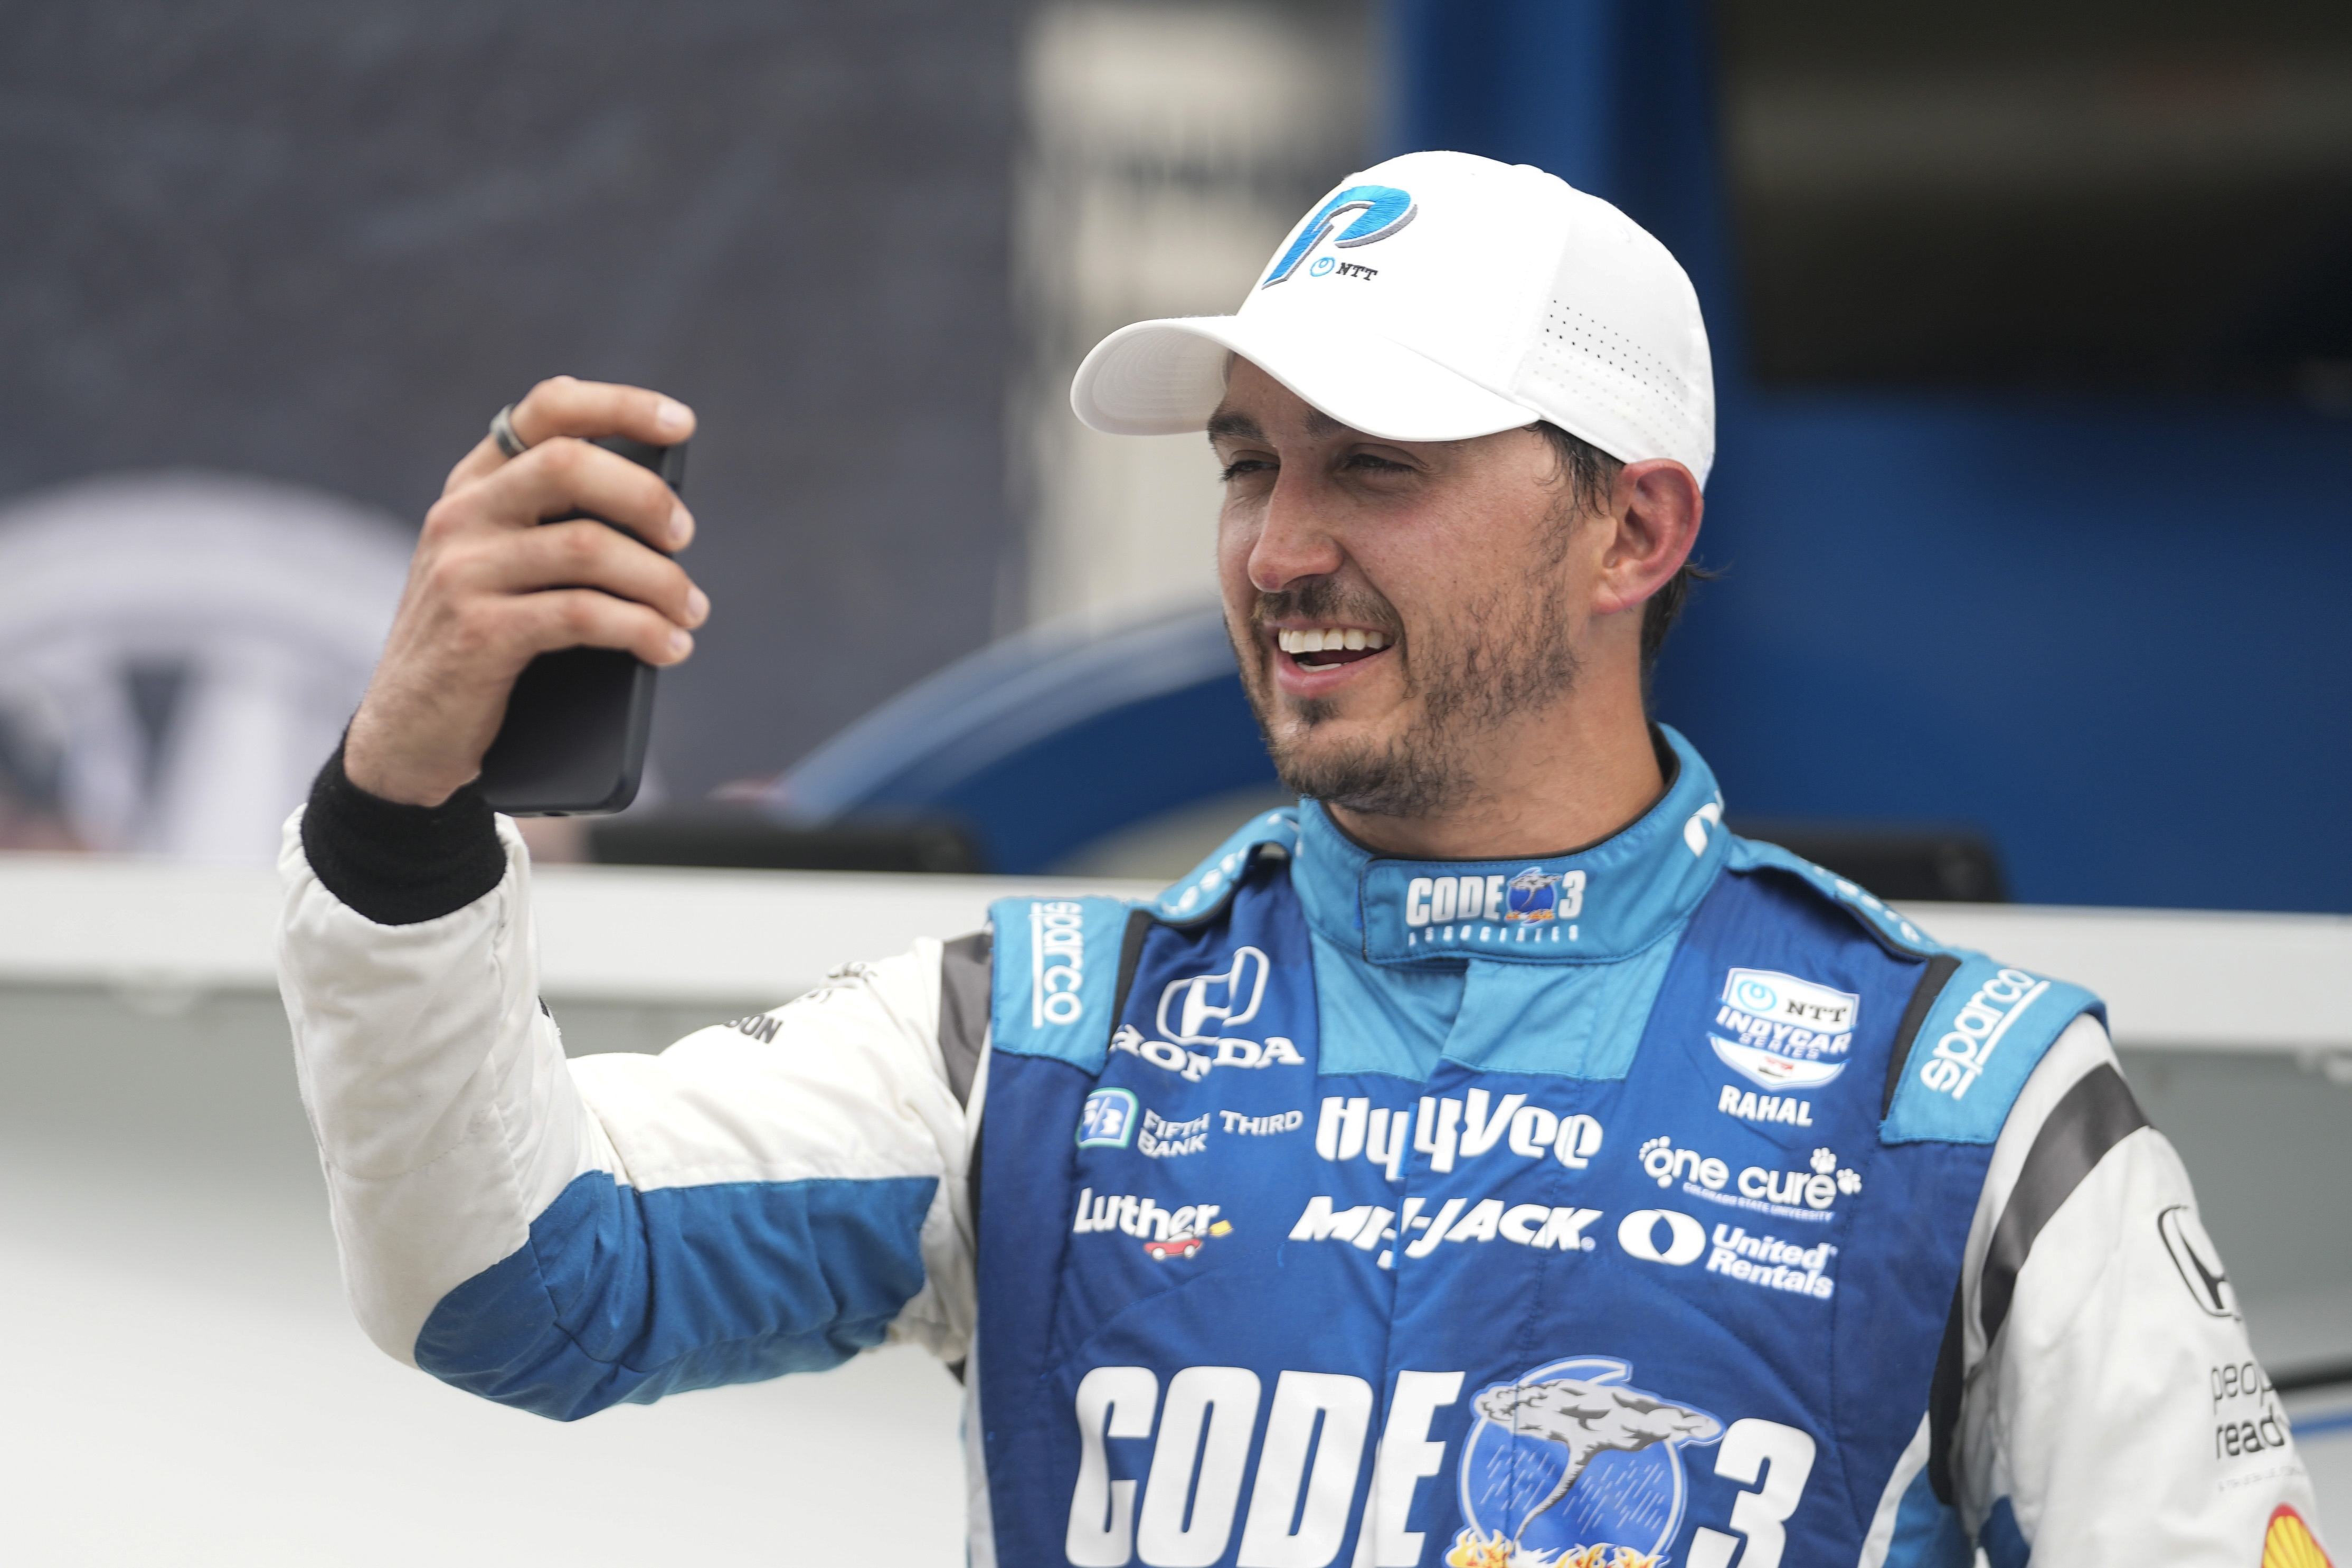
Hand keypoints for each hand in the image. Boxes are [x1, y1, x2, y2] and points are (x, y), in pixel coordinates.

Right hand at [344, 377, 705, 806]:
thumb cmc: (481, 648)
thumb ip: (553, 526)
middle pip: (571, 465)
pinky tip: (669, 647)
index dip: (618, 405)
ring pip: (589, 546)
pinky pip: (582, 615)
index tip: (680, 423)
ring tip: (691, 612)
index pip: (545, 411)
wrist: (406, 738)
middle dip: (647, 497)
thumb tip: (661, 510)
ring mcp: (462, 574)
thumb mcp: (504, 571)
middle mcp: (460, 517)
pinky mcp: (478, 634)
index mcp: (473, 488)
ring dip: (660, 580)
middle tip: (684, 538)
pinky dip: (642, 630)